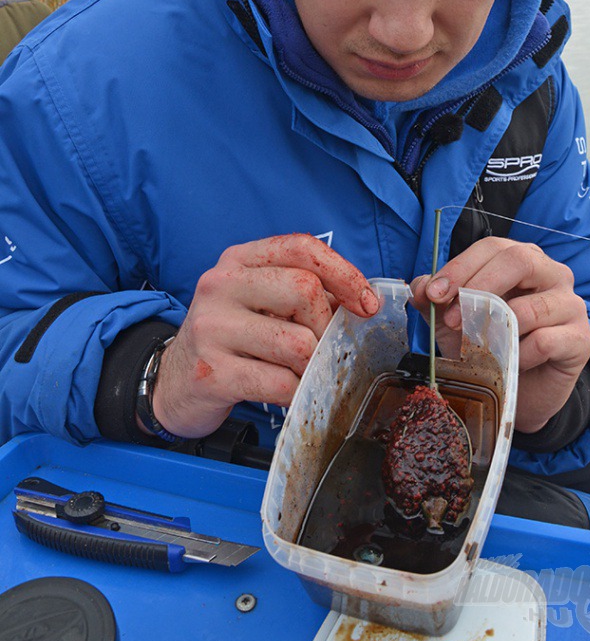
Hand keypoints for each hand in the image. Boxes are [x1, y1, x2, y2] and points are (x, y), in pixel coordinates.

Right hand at [148, 234, 378, 438]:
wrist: (171, 382)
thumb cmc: (230, 339)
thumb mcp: (258, 301)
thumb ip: (303, 294)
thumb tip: (362, 304)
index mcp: (237, 260)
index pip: (301, 248)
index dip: (344, 272)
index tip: (366, 304)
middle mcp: (220, 285)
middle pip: (305, 290)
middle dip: (327, 326)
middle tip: (324, 349)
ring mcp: (212, 328)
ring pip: (298, 343)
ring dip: (313, 366)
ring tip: (303, 373)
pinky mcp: (212, 372)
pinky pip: (281, 383)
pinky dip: (297, 392)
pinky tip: (287, 392)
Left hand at [410, 237, 589, 433]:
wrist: (522, 391)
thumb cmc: (491, 345)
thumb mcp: (454, 320)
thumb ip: (435, 300)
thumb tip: (419, 286)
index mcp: (522, 259)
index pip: (492, 248)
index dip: (461, 267)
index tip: (434, 294)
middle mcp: (552, 273)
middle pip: (519, 261)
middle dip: (479, 286)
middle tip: (450, 317)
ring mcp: (572, 304)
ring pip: (533, 306)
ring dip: (497, 329)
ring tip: (479, 348)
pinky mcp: (582, 339)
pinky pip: (546, 341)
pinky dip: (520, 355)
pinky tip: (511, 364)